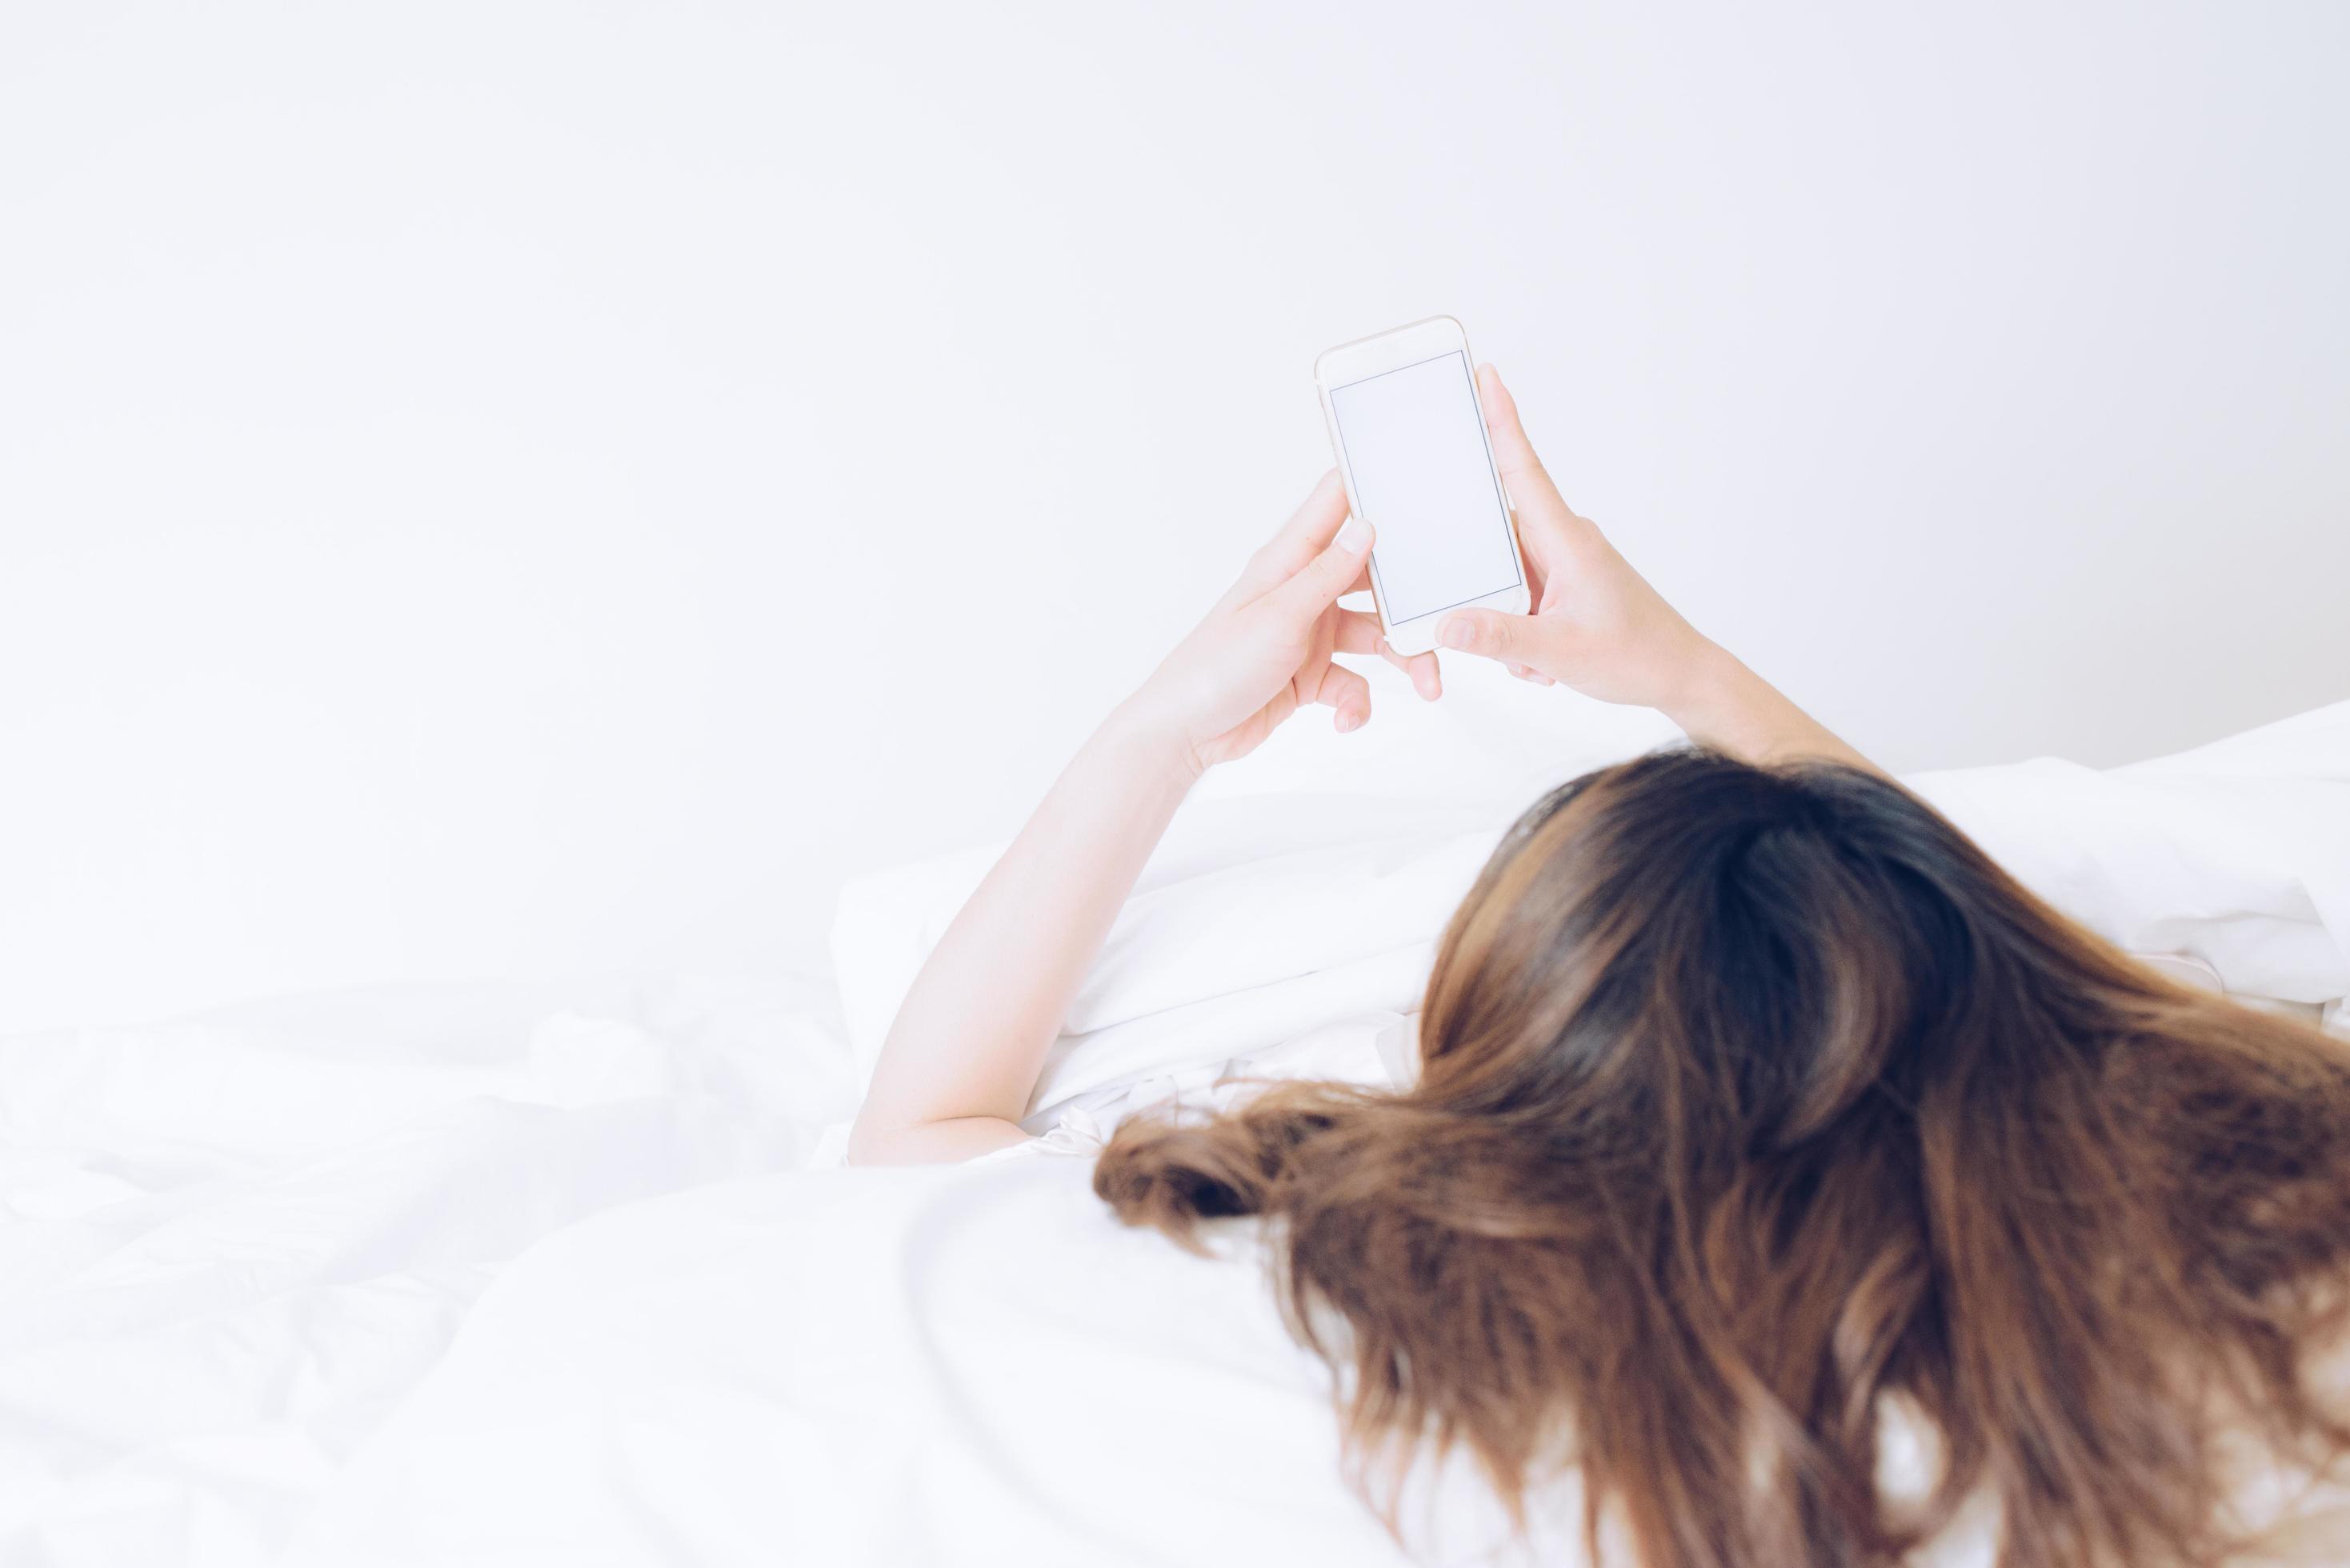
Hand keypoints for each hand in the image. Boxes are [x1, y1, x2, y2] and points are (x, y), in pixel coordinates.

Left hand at [1129, 471, 1442, 775]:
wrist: (1185, 733)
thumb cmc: (1214, 667)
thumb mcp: (1279, 617)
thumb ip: (1327, 574)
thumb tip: (1366, 526)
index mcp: (1289, 561)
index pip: (1336, 504)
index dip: (1374, 487)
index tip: (1422, 482)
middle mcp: (1305, 590)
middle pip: (1374, 578)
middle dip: (1410, 599)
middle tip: (1443, 616)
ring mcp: (1311, 632)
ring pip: (1376, 636)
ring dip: (1402, 659)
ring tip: (1424, 685)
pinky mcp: (1312, 674)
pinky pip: (1354, 682)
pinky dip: (1358, 702)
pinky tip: (1346, 719)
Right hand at [1435, 366, 1715, 711]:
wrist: (1680, 675)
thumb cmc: (1638, 655)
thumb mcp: (1560, 652)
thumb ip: (1499, 638)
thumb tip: (1447, 623)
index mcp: (1566, 540)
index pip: (1523, 469)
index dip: (1501, 421)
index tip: (1485, 376)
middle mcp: (1561, 542)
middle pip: (1492, 536)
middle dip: (1482, 585)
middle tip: (1510, 625)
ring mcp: (1560, 564)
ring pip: (1501, 576)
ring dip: (1507, 620)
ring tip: (1537, 655)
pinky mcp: (1560, 585)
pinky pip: (1517, 597)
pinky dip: (1519, 631)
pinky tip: (1542, 659)